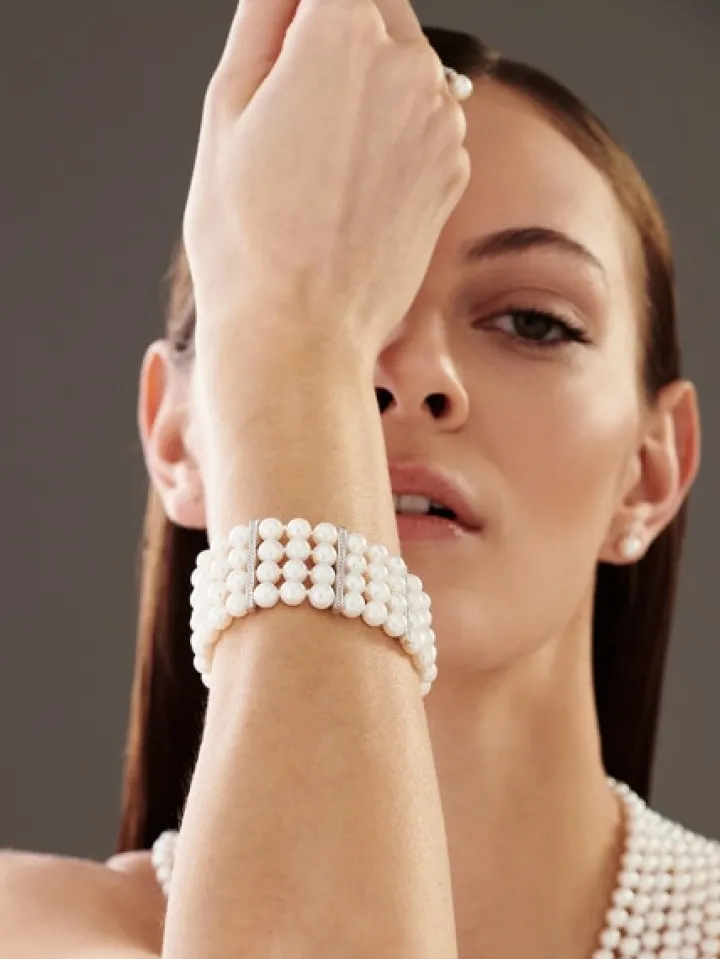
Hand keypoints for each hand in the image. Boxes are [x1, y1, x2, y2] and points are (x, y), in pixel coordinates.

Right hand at [183, 0, 470, 371]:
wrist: (298, 333)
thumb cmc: (246, 235)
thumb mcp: (227, 105)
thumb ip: (264, 16)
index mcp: (342, 32)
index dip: (298, 10)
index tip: (283, 49)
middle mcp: (411, 65)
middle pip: (375, 6)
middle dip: (334, 33)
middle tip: (290, 102)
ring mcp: (441, 120)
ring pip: (405, 62)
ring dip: (367, 81)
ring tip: (317, 155)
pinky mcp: (453, 168)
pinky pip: (424, 117)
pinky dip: (393, 130)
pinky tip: (350, 184)